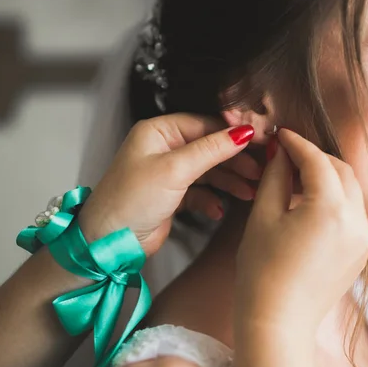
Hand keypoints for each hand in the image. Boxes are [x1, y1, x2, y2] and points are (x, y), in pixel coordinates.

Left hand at [78, 113, 260, 255]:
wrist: (108, 242)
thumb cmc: (130, 200)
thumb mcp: (174, 169)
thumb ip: (211, 150)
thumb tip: (242, 133)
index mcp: (159, 132)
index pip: (204, 124)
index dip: (232, 133)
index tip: (258, 141)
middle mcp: (163, 149)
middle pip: (210, 147)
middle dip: (235, 159)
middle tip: (259, 170)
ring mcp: (168, 172)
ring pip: (208, 171)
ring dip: (229, 181)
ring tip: (249, 191)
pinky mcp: (172, 196)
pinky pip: (200, 192)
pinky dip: (212, 199)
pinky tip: (219, 209)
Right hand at [235, 129, 367, 329]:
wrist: (278, 322)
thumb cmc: (262, 271)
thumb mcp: (263, 216)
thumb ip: (276, 176)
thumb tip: (281, 151)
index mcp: (331, 209)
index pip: (317, 160)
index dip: (297, 143)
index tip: (281, 134)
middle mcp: (357, 220)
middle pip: (341, 170)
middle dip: (316, 157)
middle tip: (287, 156)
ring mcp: (363, 238)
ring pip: (350, 190)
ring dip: (327, 177)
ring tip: (296, 179)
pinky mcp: (360, 252)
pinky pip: (352, 212)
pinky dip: (335, 199)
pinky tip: (309, 204)